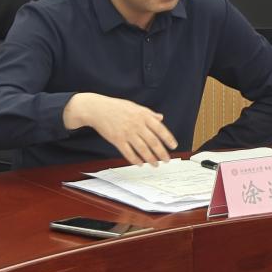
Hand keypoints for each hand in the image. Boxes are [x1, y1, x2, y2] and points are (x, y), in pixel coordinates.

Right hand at [63, 93, 177, 165]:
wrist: (97, 109)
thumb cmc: (117, 107)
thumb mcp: (135, 107)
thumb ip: (149, 113)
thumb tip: (161, 118)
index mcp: (143, 116)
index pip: (160, 129)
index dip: (168, 139)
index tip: (174, 146)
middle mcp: (137, 125)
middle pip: (153, 142)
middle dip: (161, 153)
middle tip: (167, 160)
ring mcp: (127, 133)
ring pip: (142, 149)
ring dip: (150, 159)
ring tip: (155, 164)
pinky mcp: (117, 139)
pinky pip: (128, 152)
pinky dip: (135, 160)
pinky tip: (140, 164)